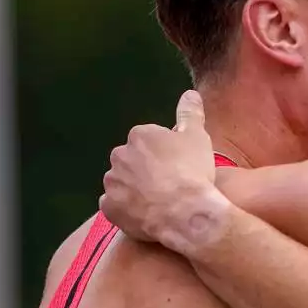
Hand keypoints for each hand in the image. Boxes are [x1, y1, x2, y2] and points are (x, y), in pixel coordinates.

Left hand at [100, 90, 222, 251]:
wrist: (184, 212)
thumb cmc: (192, 171)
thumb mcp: (198, 137)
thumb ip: (190, 114)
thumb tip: (189, 94)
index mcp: (140, 136)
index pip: (148, 140)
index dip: (165, 154)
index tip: (178, 165)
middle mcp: (120, 155)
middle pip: (132, 160)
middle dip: (145, 169)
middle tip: (169, 184)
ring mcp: (112, 182)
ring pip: (122, 182)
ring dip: (135, 189)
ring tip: (159, 202)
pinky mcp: (109, 207)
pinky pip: (116, 205)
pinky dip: (127, 209)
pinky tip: (146, 214)